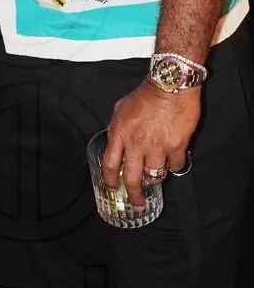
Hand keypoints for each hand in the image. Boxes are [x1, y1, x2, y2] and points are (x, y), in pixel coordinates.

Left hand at [103, 80, 200, 207]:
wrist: (170, 84)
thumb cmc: (145, 95)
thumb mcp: (121, 108)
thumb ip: (116, 128)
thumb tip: (115, 143)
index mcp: (119, 133)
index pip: (110, 165)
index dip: (110, 181)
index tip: (112, 188)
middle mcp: (137, 143)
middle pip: (133, 179)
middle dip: (134, 195)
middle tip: (137, 203)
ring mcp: (158, 147)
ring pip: (156, 176)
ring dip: (155, 178)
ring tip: (156, 175)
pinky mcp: (177, 146)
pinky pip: (176, 167)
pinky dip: (174, 166)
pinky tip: (174, 160)